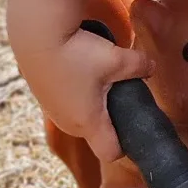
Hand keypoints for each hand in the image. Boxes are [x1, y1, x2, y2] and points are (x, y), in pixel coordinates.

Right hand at [21, 26, 152, 162]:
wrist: (35, 34)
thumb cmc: (77, 51)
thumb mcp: (118, 59)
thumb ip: (141, 67)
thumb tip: (152, 68)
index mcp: (88, 122)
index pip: (111, 152)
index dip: (127, 144)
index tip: (136, 125)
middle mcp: (68, 123)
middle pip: (99, 134)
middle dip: (114, 119)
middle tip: (124, 94)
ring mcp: (53, 111)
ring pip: (83, 118)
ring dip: (95, 105)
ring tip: (102, 78)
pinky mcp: (44, 98)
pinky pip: (69, 105)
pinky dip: (79, 95)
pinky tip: (82, 72)